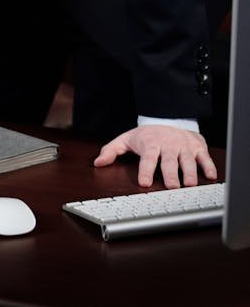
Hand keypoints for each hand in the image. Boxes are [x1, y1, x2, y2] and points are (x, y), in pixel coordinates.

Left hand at [93, 124, 217, 188]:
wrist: (169, 120)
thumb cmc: (147, 135)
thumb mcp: (126, 140)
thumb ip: (112, 150)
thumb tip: (98, 162)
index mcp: (150, 144)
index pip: (147, 158)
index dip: (146, 170)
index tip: (144, 182)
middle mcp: (168, 145)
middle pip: (169, 161)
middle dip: (170, 174)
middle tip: (172, 187)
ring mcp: (183, 146)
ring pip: (188, 160)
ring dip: (189, 172)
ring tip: (189, 184)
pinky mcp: (197, 147)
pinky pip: (204, 157)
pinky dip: (208, 166)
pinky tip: (210, 176)